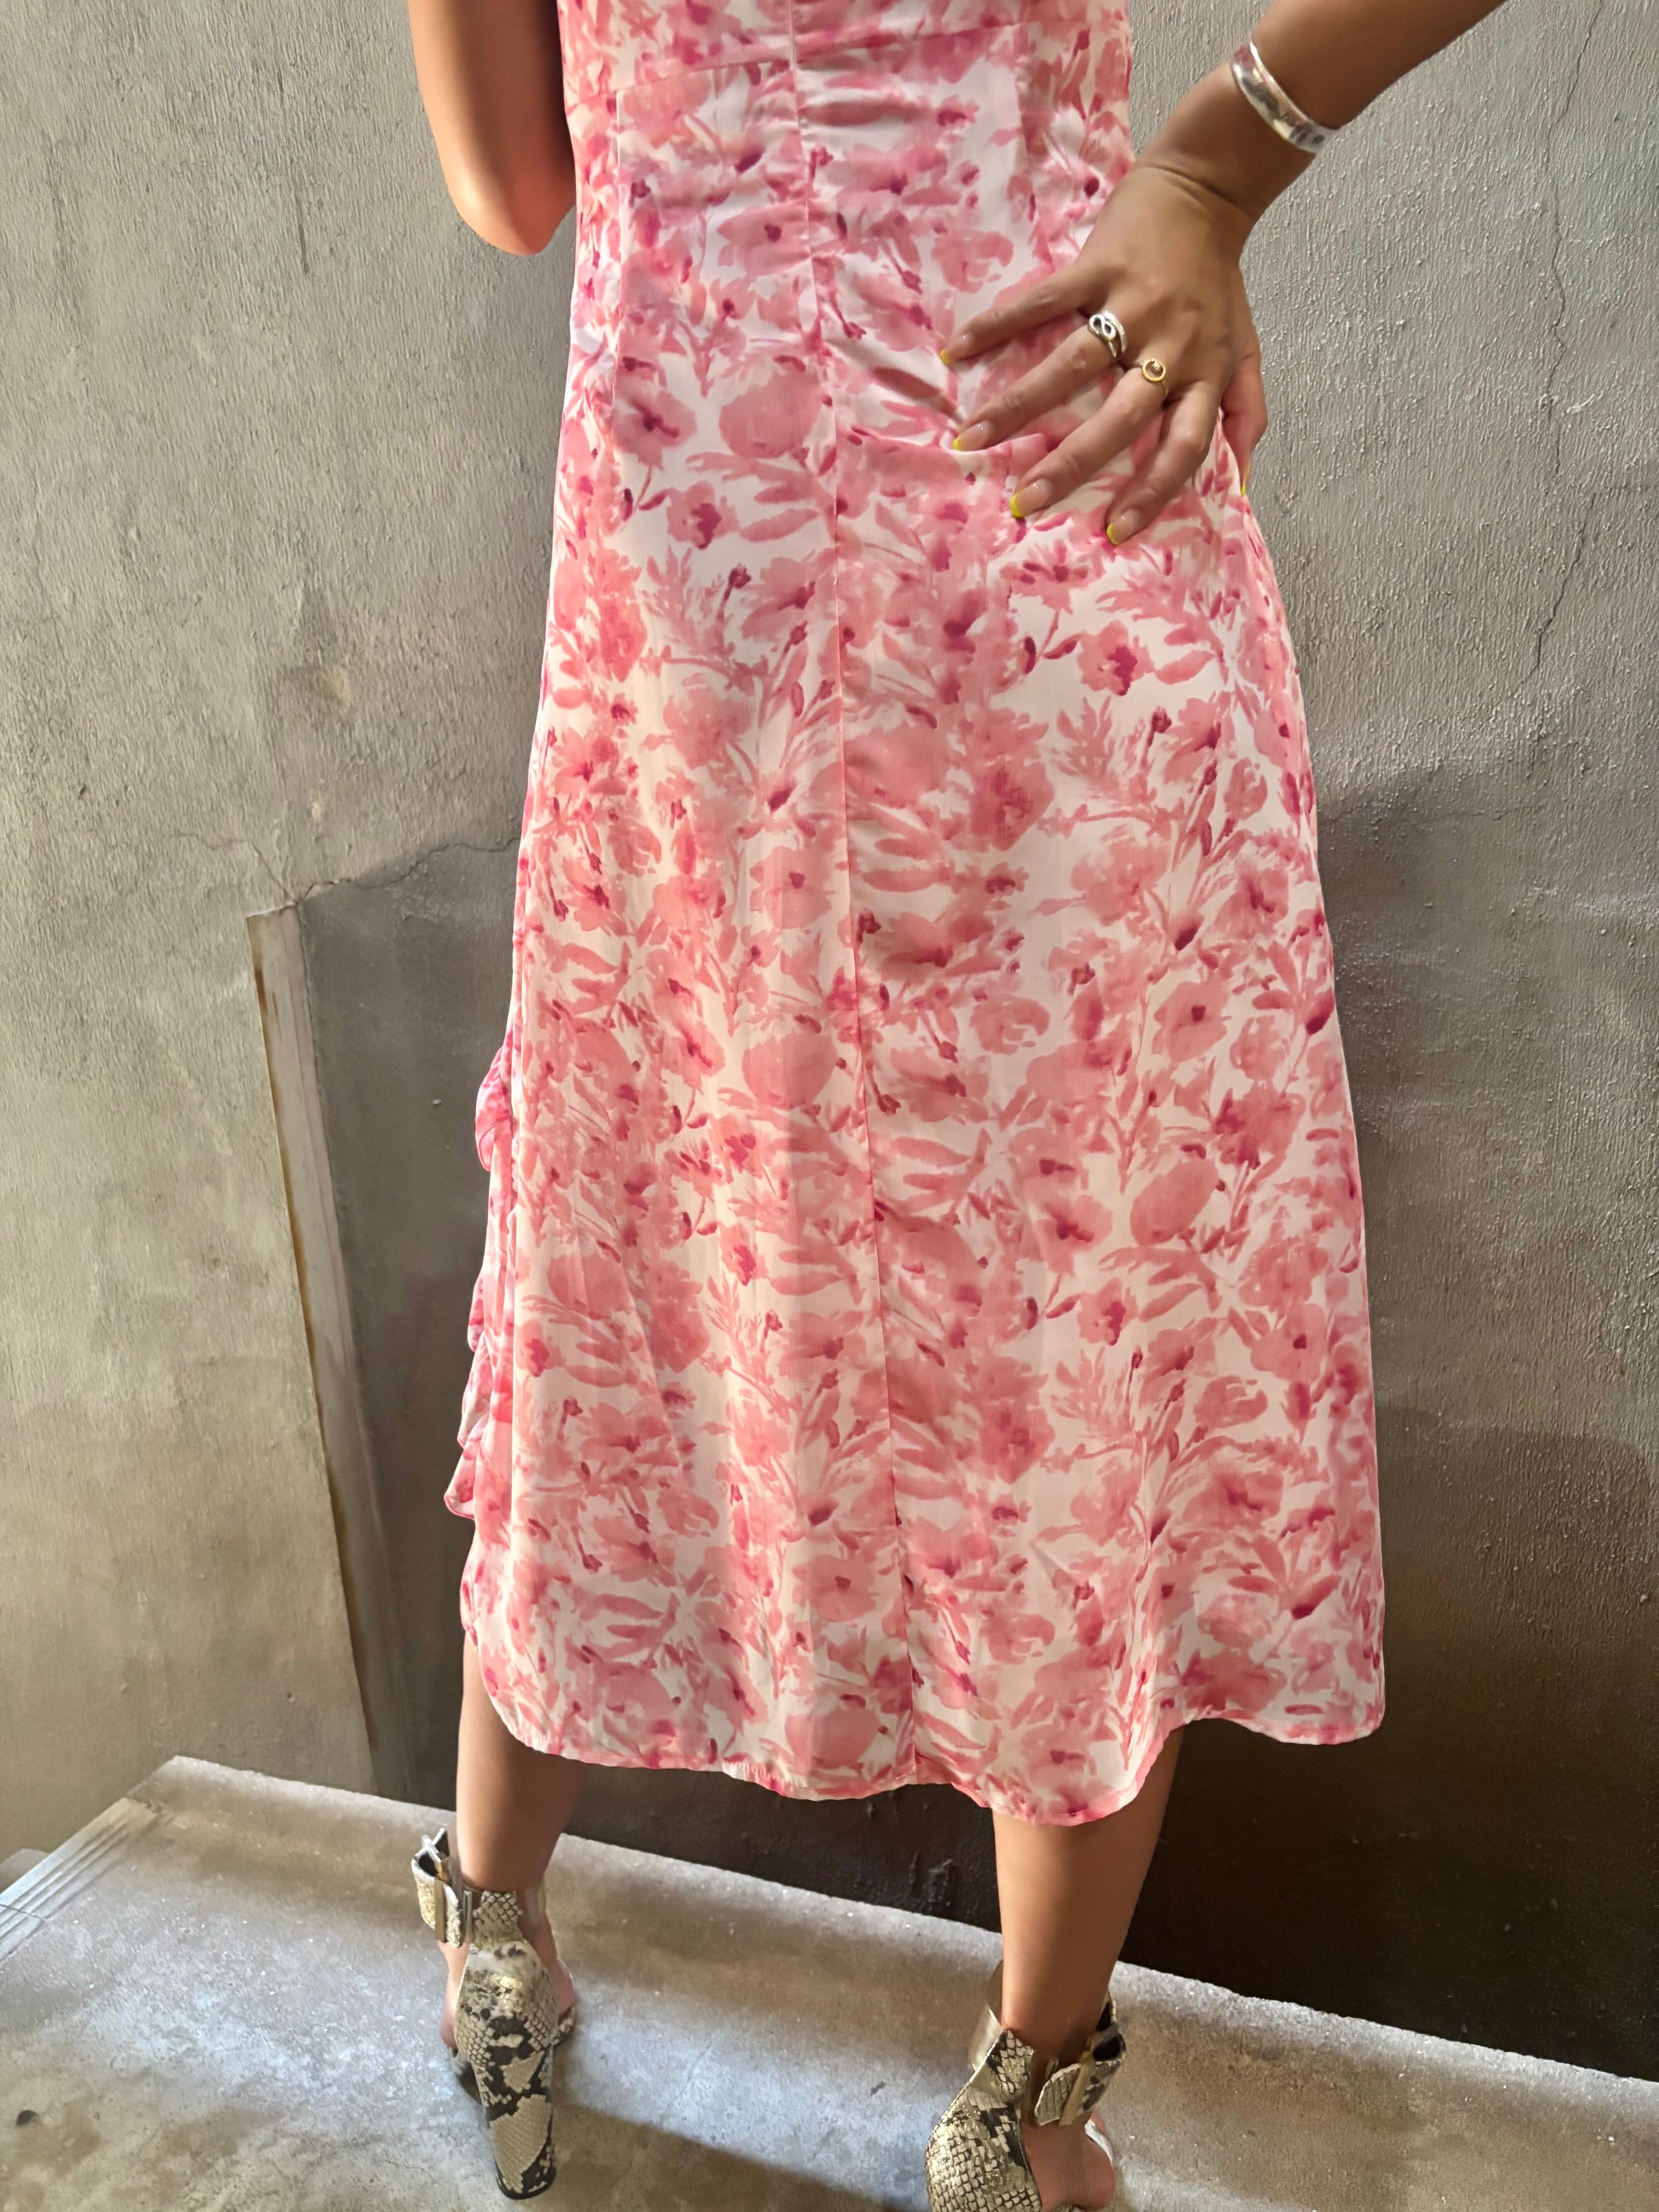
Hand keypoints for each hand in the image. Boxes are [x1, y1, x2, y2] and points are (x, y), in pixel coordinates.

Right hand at [940, 160, 1267, 536]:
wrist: (1207, 190)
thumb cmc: (1219, 283)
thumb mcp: (1245, 350)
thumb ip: (1246, 414)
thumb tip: (1241, 486)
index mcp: (1202, 373)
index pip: (1185, 446)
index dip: (1155, 491)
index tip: (1115, 530)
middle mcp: (1168, 346)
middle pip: (1119, 419)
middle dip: (1070, 464)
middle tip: (1025, 502)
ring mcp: (1131, 304)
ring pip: (1071, 366)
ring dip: (1018, 406)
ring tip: (971, 440)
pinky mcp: (1098, 265)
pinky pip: (1042, 301)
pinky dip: (997, 325)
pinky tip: (956, 352)